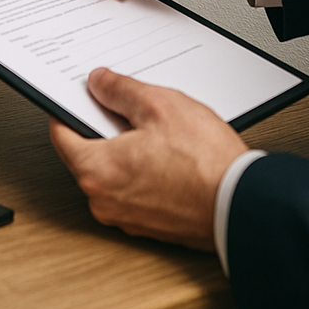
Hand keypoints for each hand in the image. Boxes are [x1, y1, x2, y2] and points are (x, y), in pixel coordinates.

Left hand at [50, 68, 247, 249]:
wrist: (248, 207)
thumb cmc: (207, 164)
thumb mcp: (159, 105)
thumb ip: (119, 90)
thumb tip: (98, 83)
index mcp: (95, 171)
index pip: (60, 133)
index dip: (67, 106)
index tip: (75, 95)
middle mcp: (103, 201)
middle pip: (85, 152)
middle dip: (101, 127)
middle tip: (122, 107)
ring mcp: (127, 217)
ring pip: (111, 172)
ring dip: (123, 150)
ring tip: (152, 132)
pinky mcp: (150, 225)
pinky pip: (132, 189)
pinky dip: (140, 171)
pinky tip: (164, 156)